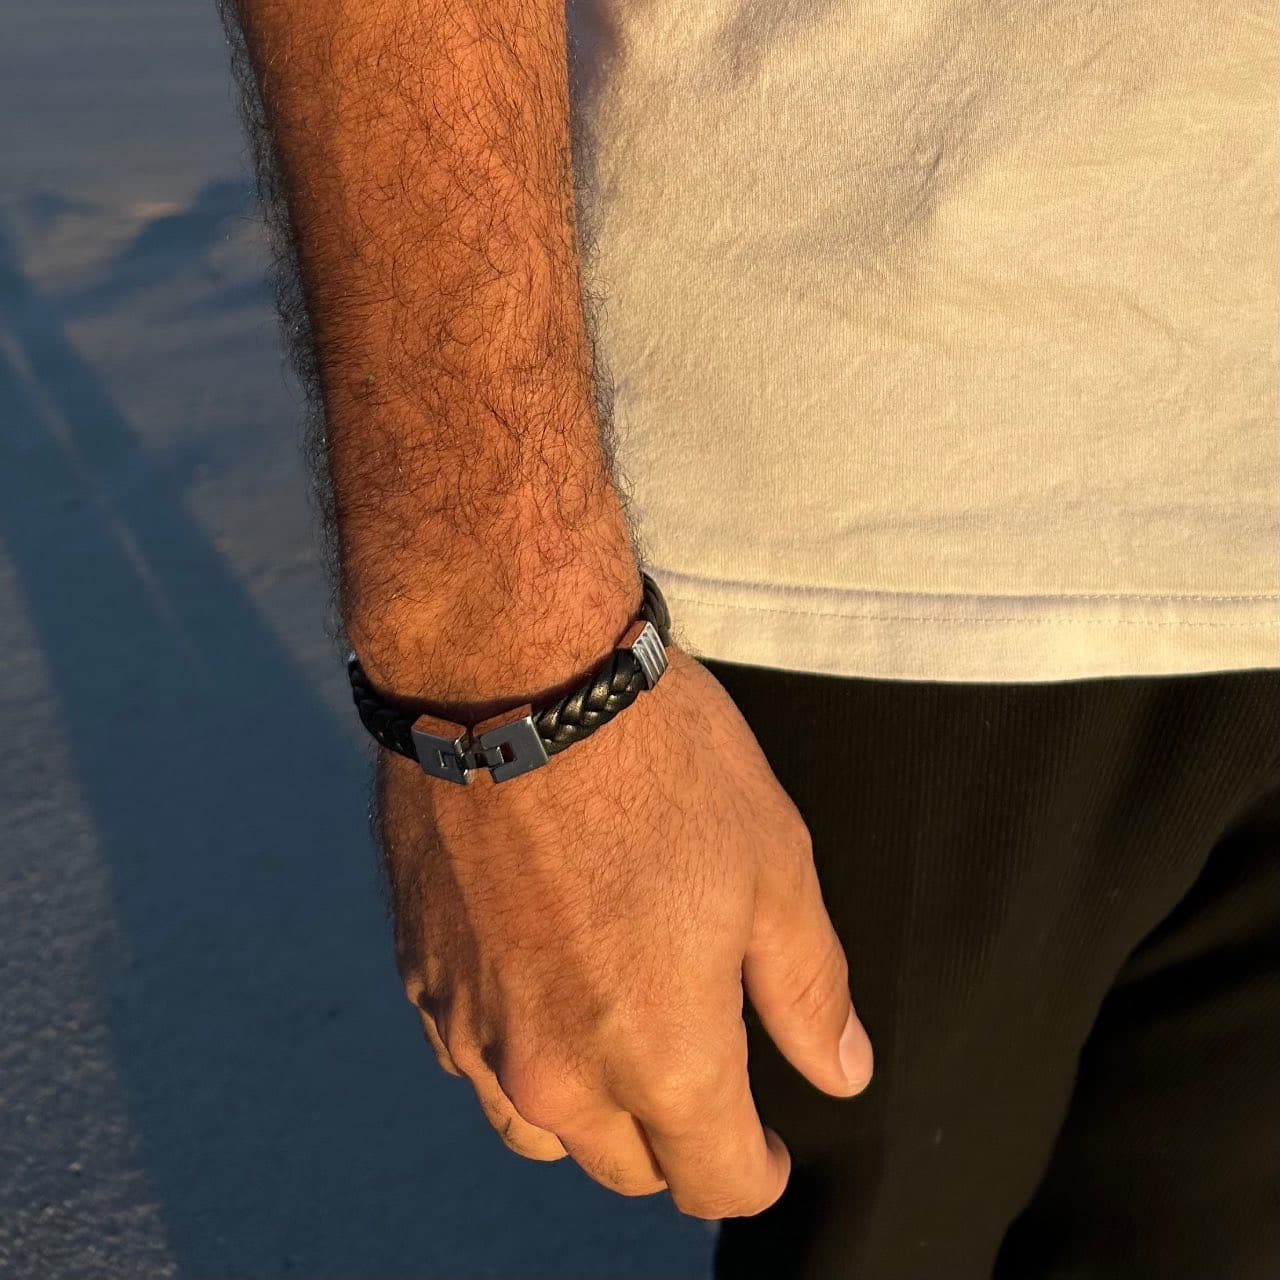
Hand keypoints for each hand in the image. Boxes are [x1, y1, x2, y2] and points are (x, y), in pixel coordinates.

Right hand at [376, 645, 872, 1218]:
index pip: (713, 1180)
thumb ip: (806, 988)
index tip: (764, 1147)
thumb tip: (839, 1069)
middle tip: (702, 1082)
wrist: (510, 677)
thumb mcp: (772, 865)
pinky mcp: (421, 979)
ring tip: (619, 1042)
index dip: (752, 1171)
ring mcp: (474, 1029)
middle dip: (675, 1144)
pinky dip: (518, 1053)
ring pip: (540, 1130)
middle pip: (624, 1167)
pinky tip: (542, 988)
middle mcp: (556, 1070)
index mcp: (660, 1056)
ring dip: (589, 1112)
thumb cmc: (655, 760)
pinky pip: (474, 1061)